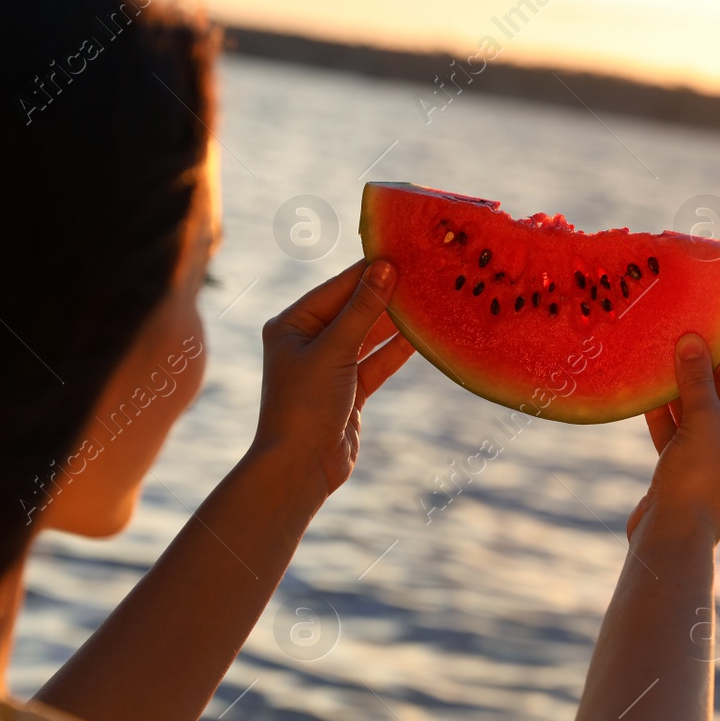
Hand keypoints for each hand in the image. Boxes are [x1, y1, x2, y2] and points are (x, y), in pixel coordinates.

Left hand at [252, 260, 414, 496]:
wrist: (300, 468)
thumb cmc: (305, 405)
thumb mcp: (334, 351)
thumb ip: (362, 309)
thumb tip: (385, 267)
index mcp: (291, 324)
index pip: (337, 288)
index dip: (369, 272)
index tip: (403, 252)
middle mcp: (307, 342)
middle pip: (354, 310)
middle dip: (386, 295)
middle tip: (423, 274)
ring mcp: (329, 367)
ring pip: (368, 336)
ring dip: (395, 323)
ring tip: (428, 300)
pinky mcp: (348, 391)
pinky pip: (376, 363)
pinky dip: (396, 351)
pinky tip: (422, 337)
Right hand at [627, 335, 719, 542]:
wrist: (669, 543)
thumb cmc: (698, 482)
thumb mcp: (701, 423)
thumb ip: (697, 380)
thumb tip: (691, 341)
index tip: (707, 335)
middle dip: (701, 379)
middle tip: (681, 346)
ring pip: (703, 426)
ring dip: (683, 398)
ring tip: (663, 366)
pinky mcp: (695, 484)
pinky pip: (686, 444)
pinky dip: (671, 424)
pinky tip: (651, 399)